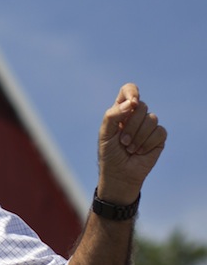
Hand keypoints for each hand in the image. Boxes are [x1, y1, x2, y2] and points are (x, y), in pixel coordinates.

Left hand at [98, 83, 166, 203]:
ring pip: (151, 119)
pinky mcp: (159, 137)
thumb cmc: (109, 154)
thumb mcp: (105, 134)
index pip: (128, 90)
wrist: (119, 174)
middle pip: (141, 106)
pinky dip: (148, 143)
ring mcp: (148, 126)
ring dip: (138, 137)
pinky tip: (140, 151)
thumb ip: (113, 115)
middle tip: (122, 141)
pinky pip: (159, 132)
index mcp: (121, 111)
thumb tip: (133, 103)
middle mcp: (135, 116)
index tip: (132, 102)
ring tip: (129, 148)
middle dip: (131, 126)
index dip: (132, 92)